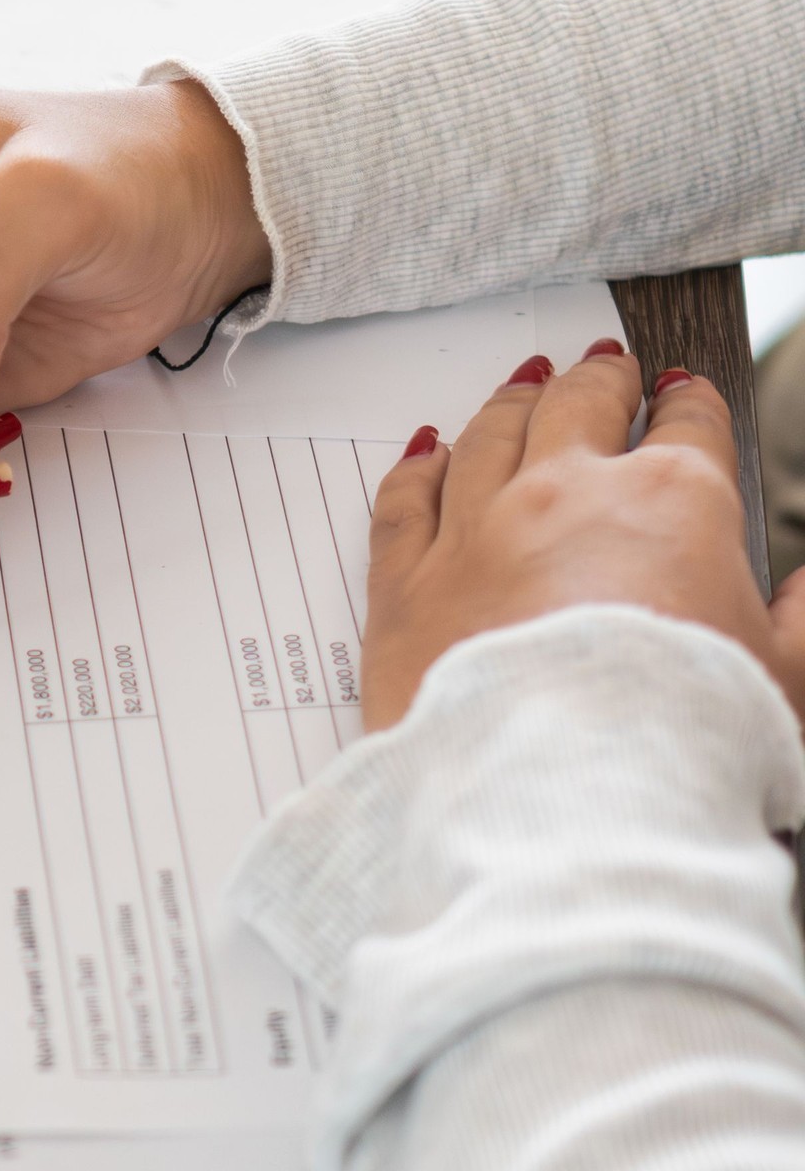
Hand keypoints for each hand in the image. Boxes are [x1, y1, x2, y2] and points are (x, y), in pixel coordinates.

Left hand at [363, 340, 804, 727]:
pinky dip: (416, 468)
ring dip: (510, 404)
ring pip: (488, 435)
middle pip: (580, 407)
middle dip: (600, 382)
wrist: (565, 800)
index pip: (689, 426)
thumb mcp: (787, 682)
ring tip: (523, 388)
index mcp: (672, 504)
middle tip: (606, 370)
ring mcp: (477, 532)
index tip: (685, 395)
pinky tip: (426, 452)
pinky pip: (404, 501)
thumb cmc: (682, 741)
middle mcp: (566, 496)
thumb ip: (801, 625)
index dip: (691, 405)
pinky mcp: (406, 585)